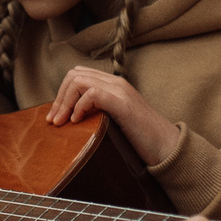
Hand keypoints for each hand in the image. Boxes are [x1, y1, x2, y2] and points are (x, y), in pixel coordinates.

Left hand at [46, 66, 180, 162]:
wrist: (166, 147)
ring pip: (79, 80)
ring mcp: (120, 90)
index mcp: (113, 85)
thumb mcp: (113, 122)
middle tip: (54, 121)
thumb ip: (96, 114)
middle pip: (74, 74)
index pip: (78, 75)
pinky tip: (77, 121)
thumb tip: (69, 121)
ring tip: (62, 122)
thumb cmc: (140, 139)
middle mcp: (116, 83)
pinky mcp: (123, 103)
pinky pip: (92, 94)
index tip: (55, 117)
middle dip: (59, 97)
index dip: (61, 94)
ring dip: (65, 102)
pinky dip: (79, 106)